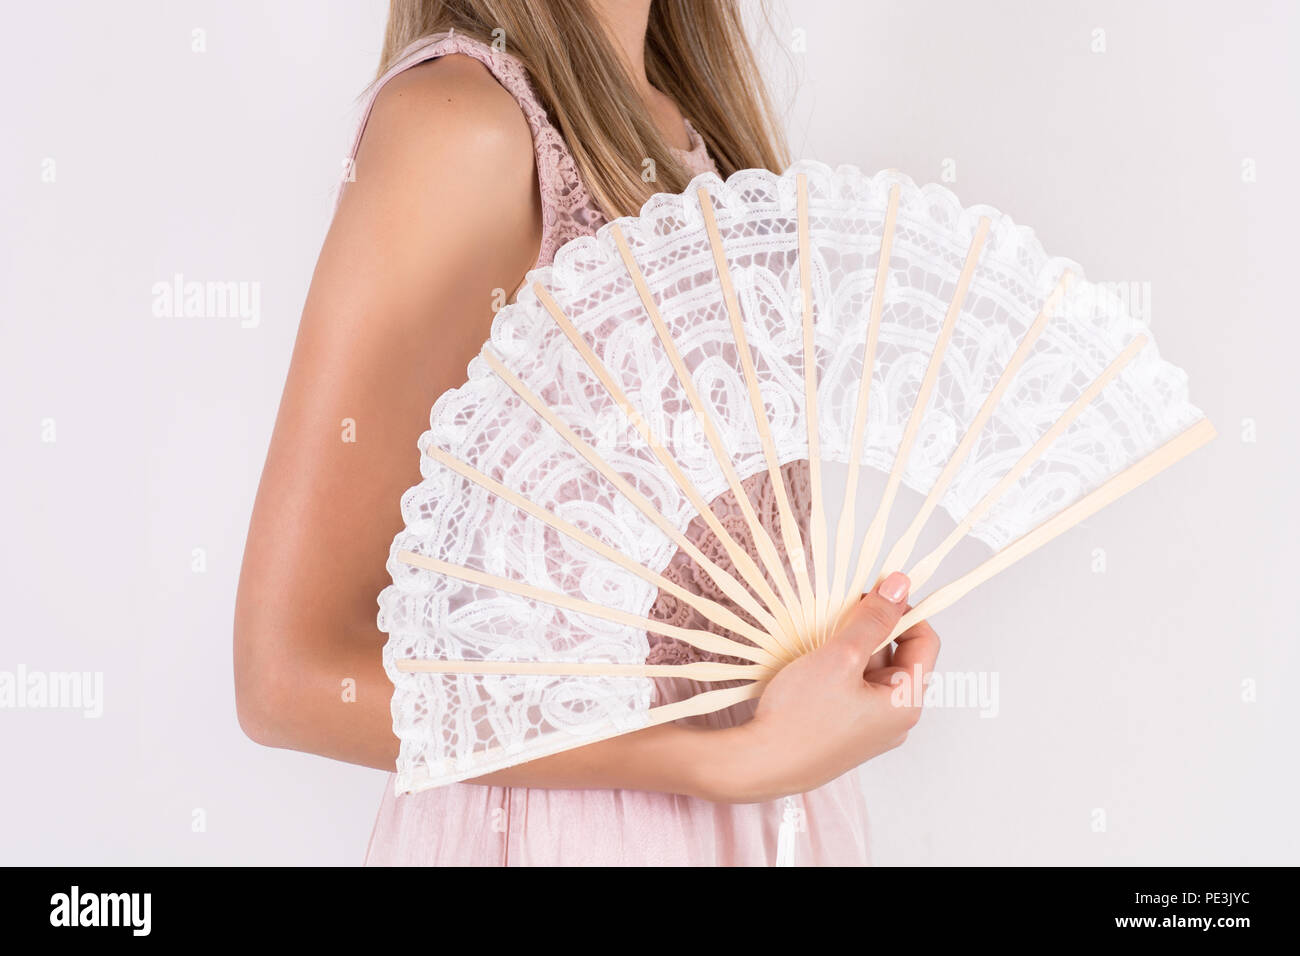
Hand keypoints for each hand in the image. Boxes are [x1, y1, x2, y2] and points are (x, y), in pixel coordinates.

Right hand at [700, 572, 939, 802]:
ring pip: (870, 672)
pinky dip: (837, 670)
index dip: (902, 611)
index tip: (869, 594)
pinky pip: (853, 690)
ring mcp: (870, 729)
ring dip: (849, 649)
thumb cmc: (801, 715)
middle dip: (869, 630)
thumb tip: (901, 584)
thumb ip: (873, 618)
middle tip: (835, 617)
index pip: (924, 640)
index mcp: (906, 702)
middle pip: (896, 655)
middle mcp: (895, 719)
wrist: (760, 765)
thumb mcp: (841, 655)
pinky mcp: (846, 734)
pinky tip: (811, 667)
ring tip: (817, 643)